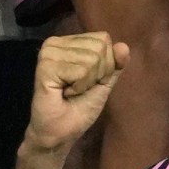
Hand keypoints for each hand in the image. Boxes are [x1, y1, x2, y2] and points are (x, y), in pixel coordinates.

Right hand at [25, 33, 128, 154]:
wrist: (61, 130)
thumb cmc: (80, 106)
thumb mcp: (104, 81)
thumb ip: (115, 63)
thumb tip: (123, 46)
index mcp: (69, 42)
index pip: (103, 39)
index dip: (105, 64)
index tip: (88, 79)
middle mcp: (55, 43)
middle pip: (99, 47)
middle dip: (97, 73)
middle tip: (79, 87)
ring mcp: (48, 53)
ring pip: (91, 58)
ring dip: (87, 81)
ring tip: (71, 90)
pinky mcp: (45, 66)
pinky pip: (81, 71)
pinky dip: (79, 86)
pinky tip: (64, 92)